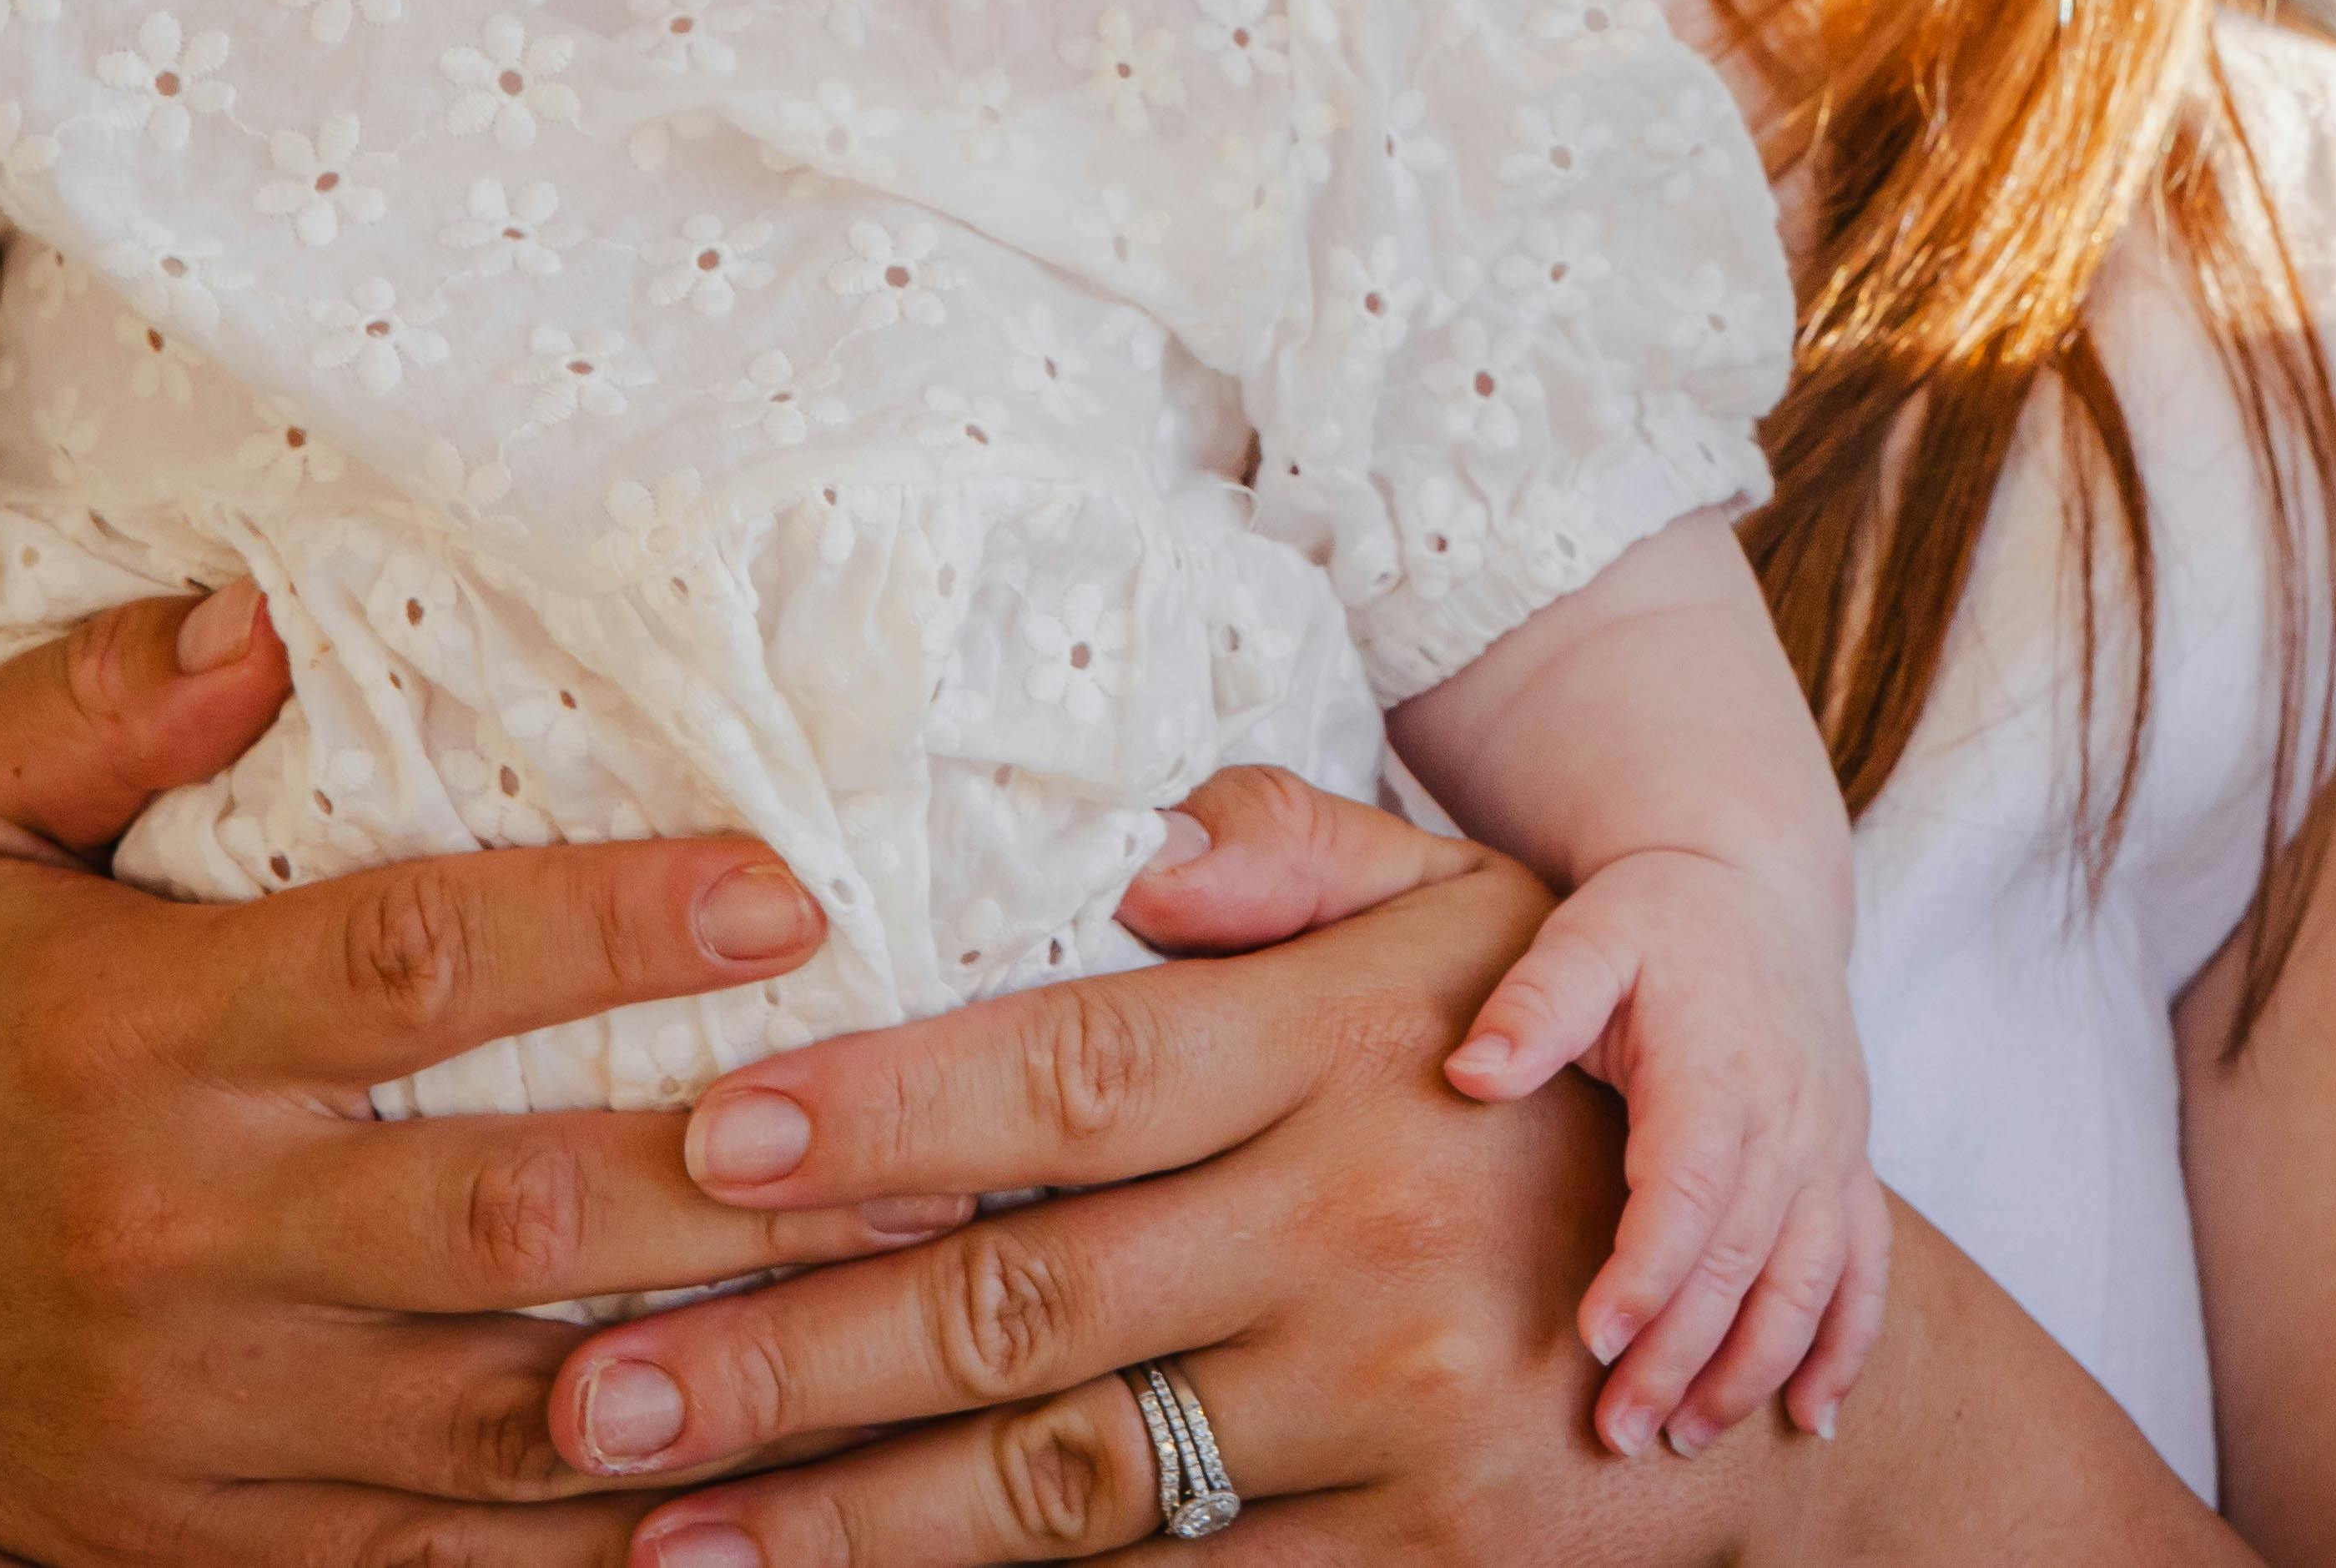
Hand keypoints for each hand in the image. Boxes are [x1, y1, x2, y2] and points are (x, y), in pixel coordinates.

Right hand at [0, 582, 966, 1564]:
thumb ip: (94, 697)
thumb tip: (267, 612)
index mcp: (140, 1037)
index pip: (416, 968)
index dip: (612, 926)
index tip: (792, 888)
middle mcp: (182, 1232)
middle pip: (502, 1215)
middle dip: (734, 1186)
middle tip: (945, 1138)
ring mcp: (197, 1411)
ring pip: (498, 1416)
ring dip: (712, 1378)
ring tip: (904, 1320)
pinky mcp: (201, 1540)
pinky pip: (426, 1561)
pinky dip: (586, 1544)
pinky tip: (746, 1499)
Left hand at [538, 781, 1851, 1565]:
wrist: (1748, 1341)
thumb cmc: (1556, 1097)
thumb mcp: (1478, 928)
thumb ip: (1307, 865)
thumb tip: (1147, 839)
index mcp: (1357, 1049)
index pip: (1076, 1070)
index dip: (880, 1109)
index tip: (701, 1143)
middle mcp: (1366, 1225)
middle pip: (1024, 1296)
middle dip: (781, 1353)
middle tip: (587, 1388)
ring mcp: (1390, 1409)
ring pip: (1060, 1479)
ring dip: (838, 1516)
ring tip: (657, 1534)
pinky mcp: (1412, 1559)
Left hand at [1447, 846, 1886, 1457]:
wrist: (1757, 885)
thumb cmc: (1657, 918)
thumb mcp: (1588, 931)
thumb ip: (1536, 999)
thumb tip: (1470, 1070)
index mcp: (1719, 1063)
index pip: (1692, 1184)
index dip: (1650, 1268)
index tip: (1595, 1338)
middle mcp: (1790, 1113)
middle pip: (1745, 1254)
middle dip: (1686, 1352)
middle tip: (1620, 1432)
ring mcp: (1830, 1144)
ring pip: (1810, 1276)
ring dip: (1757, 1365)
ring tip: (1688, 1435)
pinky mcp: (1849, 1163)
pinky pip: (1866, 1265)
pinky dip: (1845, 1344)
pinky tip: (1810, 1415)